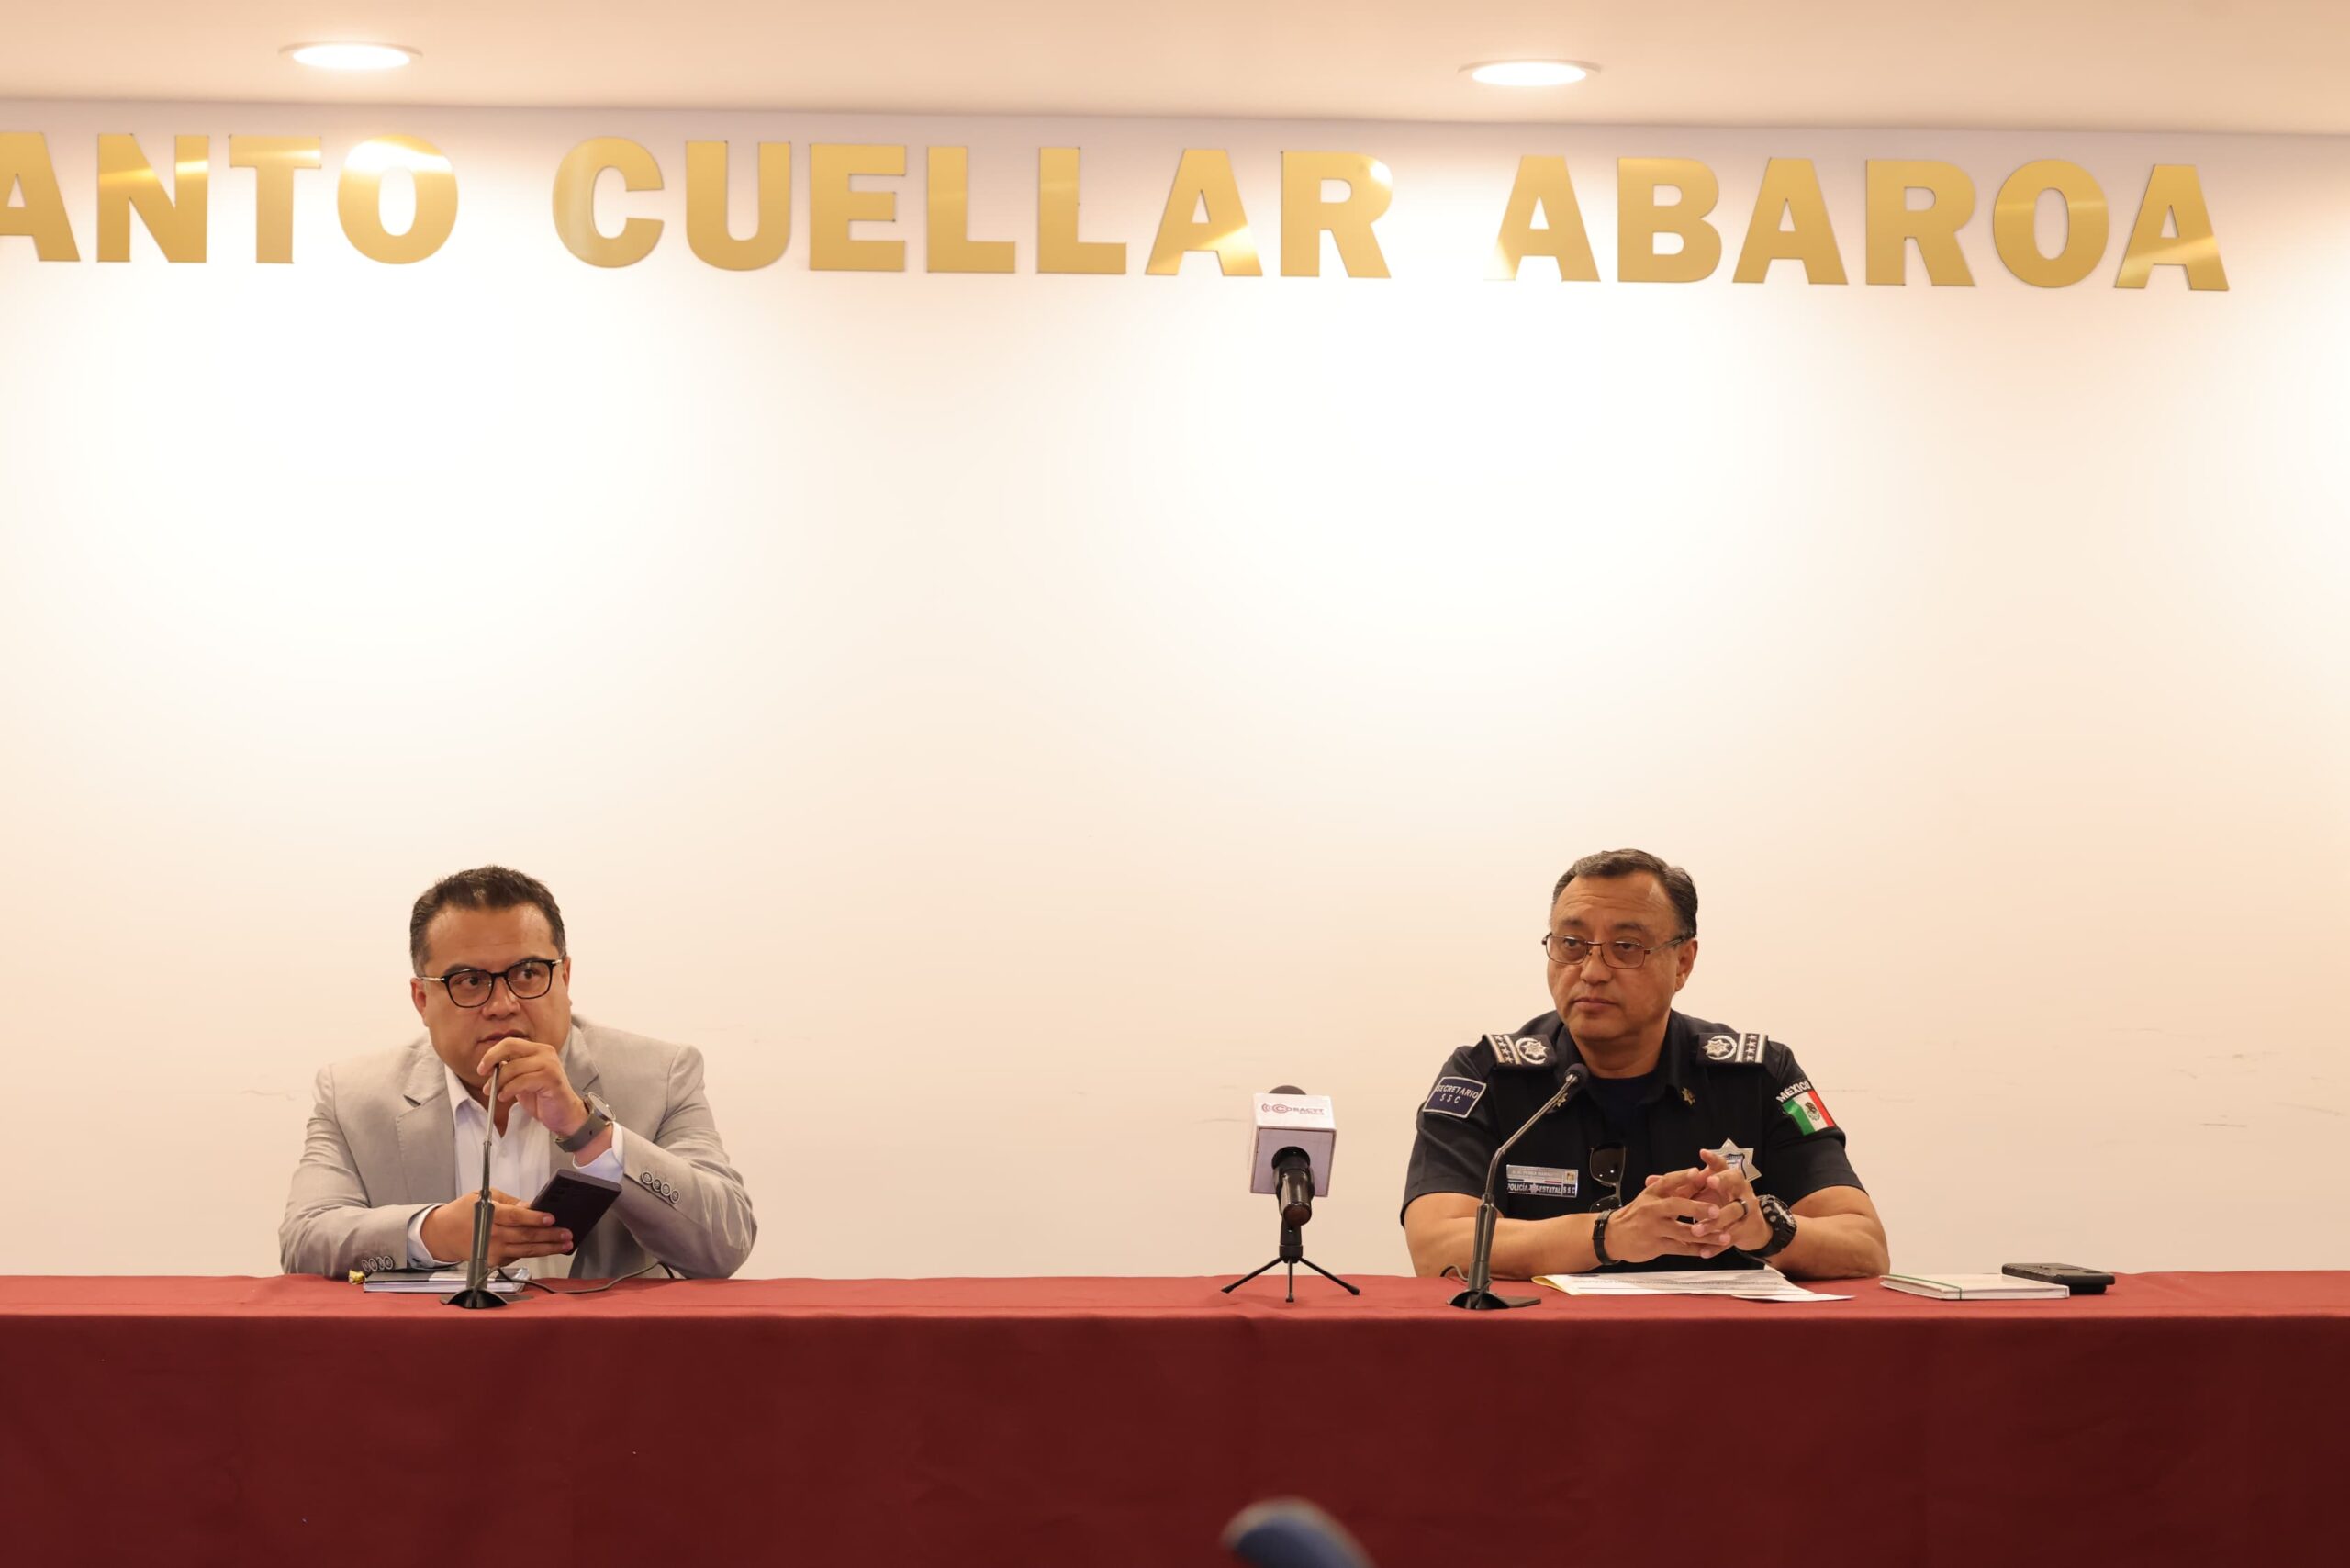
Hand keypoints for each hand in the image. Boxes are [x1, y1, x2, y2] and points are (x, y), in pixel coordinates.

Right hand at [420, 1188, 573, 1268]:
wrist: (443, 1235)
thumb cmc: (465, 1212)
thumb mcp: (485, 1197)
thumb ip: (510, 1203)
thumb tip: (533, 1206)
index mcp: (490, 1215)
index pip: (516, 1217)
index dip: (534, 1218)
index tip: (552, 1218)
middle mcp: (492, 1235)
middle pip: (525, 1236)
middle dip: (549, 1235)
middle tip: (568, 1233)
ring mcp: (492, 1251)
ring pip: (525, 1250)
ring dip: (548, 1248)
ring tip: (566, 1244)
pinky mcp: (493, 1261)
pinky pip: (518, 1256)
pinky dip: (534, 1252)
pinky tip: (550, 1248)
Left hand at [477, 1035, 586, 1137]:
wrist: (564, 1114)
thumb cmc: (542, 1098)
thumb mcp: (522, 1080)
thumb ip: (510, 1070)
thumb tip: (490, 1066)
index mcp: (538, 1049)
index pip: (510, 1042)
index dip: (492, 1053)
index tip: (481, 1068)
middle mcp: (545, 1052)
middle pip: (510, 1047)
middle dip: (491, 1060)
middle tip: (482, 1076)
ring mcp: (549, 1064)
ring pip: (513, 1067)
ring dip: (498, 1082)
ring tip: (494, 1093)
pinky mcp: (551, 1079)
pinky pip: (521, 1081)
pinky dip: (508, 1090)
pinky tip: (504, 1097)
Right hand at [1600, 1167, 1731, 1264]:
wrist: (1613, 1235)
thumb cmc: (1638, 1214)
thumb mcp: (1651, 1198)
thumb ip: (1675, 1189)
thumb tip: (1700, 1175)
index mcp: (1651, 1193)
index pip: (1668, 1181)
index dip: (1683, 1177)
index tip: (1700, 1172)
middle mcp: (1651, 1209)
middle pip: (1675, 1206)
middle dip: (1698, 1208)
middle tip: (1718, 1211)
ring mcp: (1653, 1228)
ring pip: (1683, 1231)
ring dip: (1706, 1235)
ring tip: (1725, 1236)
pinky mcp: (1656, 1245)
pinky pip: (1680, 1249)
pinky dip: (1696, 1250)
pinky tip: (1710, 1250)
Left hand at [1686, 1148, 1771, 1250]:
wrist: (1750, 1227)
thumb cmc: (1721, 1202)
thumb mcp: (1703, 1193)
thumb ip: (1679, 1187)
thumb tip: (1649, 1180)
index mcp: (1729, 1177)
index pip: (1723, 1164)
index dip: (1713, 1159)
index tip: (1702, 1153)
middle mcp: (1741, 1189)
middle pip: (1735, 1180)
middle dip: (1723, 1180)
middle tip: (1709, 1181)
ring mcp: (1748, 1208)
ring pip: (1734, 1211)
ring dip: (1715, 1220)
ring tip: (1696, 1229)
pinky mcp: (1749, 1228)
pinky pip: (1733, 1237)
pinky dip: (1717, 1245)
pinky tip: (1704, 1252)